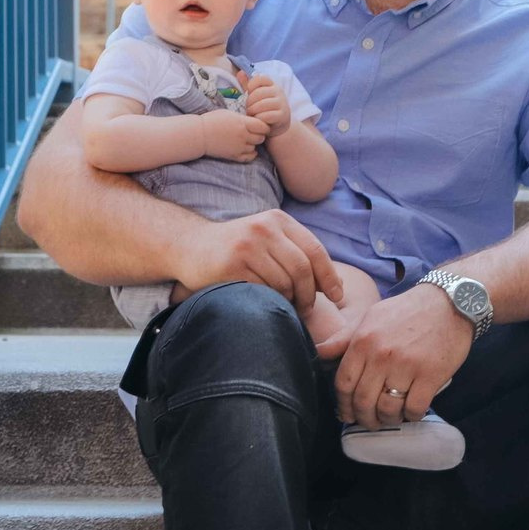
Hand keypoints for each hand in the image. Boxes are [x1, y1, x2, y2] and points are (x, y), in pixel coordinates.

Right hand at [172, 209, 344, 314]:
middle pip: (302, 269)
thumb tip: (336, 283)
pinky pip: (263, 291)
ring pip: (284, 283)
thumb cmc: (237, 249)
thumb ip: (297, 253)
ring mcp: (247, 246)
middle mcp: (264, 229)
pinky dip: (269, 302)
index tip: (338, 296)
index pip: (314, 249)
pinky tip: (265, 303)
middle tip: (307, 309)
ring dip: (289, 301)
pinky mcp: (231, 266)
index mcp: (278, 220)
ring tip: (285, 306)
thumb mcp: (268, 239)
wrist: (190, 246)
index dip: (330, 276)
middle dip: (310, 294)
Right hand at [197, 109, 269, 162]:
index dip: (263, 126)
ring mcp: (238, 147)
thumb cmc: (212, 121)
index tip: (259, 125)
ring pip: (254, 147)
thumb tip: (255, 120)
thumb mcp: (229, 114)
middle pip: (261, 138)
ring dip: (252, 144)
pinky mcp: (234, 156)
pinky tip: (246, 149)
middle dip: (259, 135)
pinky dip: (250, 154)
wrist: (199, 134)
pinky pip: (249, 157)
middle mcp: (242, 135)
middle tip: (253, 132)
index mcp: (242, 123)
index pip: (263, 126)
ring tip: (245, 140)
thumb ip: (243, 118)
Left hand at [239, 73, 291, 135]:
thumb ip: (248, 84)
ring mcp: (281, 103)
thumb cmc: (264, 108)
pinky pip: (266, 116)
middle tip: (247, 108)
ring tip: (251, 114)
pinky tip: (258, 120)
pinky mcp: (282, 115)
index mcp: (272, 84)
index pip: (261, 78)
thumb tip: (240, 73)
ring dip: (253, 111)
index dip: (251, 85)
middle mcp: (278, 92)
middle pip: (258, 93)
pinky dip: (259, 119)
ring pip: (262, 105)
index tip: (248, 93)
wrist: (278, 124)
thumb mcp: (256, 95)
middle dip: (249, 102)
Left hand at [322, 284, 471, 429]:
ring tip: (389, 418)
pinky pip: (415, 408)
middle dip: (363, 418)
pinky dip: (411, 416)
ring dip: (387, 420)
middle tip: (369, 421)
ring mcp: (406, 366)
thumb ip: (343, 338)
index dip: (343, 404)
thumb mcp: (370, 317)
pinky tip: (410, 412)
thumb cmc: (407, 311)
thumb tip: (318, 353)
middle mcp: (381, 355)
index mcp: (363, 341)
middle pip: (363, 401)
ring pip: (388, 409)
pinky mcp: (430, 375)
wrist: (450, 302)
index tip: (347, 413)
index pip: (343, 383)